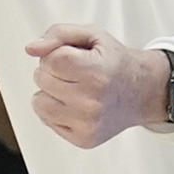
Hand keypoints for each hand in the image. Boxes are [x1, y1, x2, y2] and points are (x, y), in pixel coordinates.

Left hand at [25, 24, 169, 148]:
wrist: (142, 92)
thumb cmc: (114, 62)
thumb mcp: (93, 36)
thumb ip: (58, 33)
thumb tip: (31, 49)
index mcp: (97, 73)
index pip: (51, 60)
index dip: (55, 54)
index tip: (71, 56)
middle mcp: (93, 103)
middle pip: (42, 79)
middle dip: (52, 71)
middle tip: (75, 72)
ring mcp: (87, 124)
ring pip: (38, 102)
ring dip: (49, 91)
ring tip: (72, 88)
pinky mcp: (83, 139)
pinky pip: (46, 120)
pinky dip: (55, 109)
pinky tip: (75, 104)